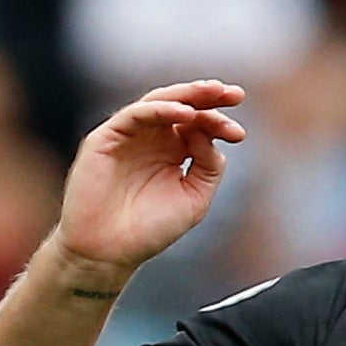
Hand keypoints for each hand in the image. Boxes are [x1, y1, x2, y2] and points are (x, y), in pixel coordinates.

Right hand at [54, 82, 244, 289]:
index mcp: (172, 152)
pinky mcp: (106, 137)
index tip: (238, 134)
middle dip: (209, 96)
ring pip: (159, 101)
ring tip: (212, 93)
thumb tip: (210, 135)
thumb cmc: (147, 231)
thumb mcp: (193, 198)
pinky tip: (184, 113)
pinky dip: (161, 109)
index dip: (220, 123)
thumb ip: (208, 166)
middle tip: (233, 94)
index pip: (199, 125)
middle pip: (182, 105)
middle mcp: (151, 138)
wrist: (107, 253)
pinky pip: (135, 114)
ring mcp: (129, 136)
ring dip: (187, 95)